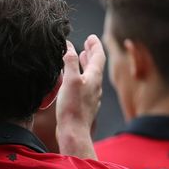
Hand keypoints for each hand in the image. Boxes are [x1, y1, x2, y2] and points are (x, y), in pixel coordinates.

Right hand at [53, 36, 103, 158]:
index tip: (91, 37)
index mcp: (94, 77)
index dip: (95, 45)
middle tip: (86, 45)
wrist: (74, 131)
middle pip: (96, 65)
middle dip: (91, 53)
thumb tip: (69, 48)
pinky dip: (81, 77)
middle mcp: (96, 85)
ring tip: (80, 58)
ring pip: (91, 75)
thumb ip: (70, 63)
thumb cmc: (72, 107)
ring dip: (86, 64)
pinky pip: (86, 85)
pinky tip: (74, 80)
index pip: (98, 56)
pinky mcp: (85, 105)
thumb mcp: (70, 80)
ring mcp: (91, 96)